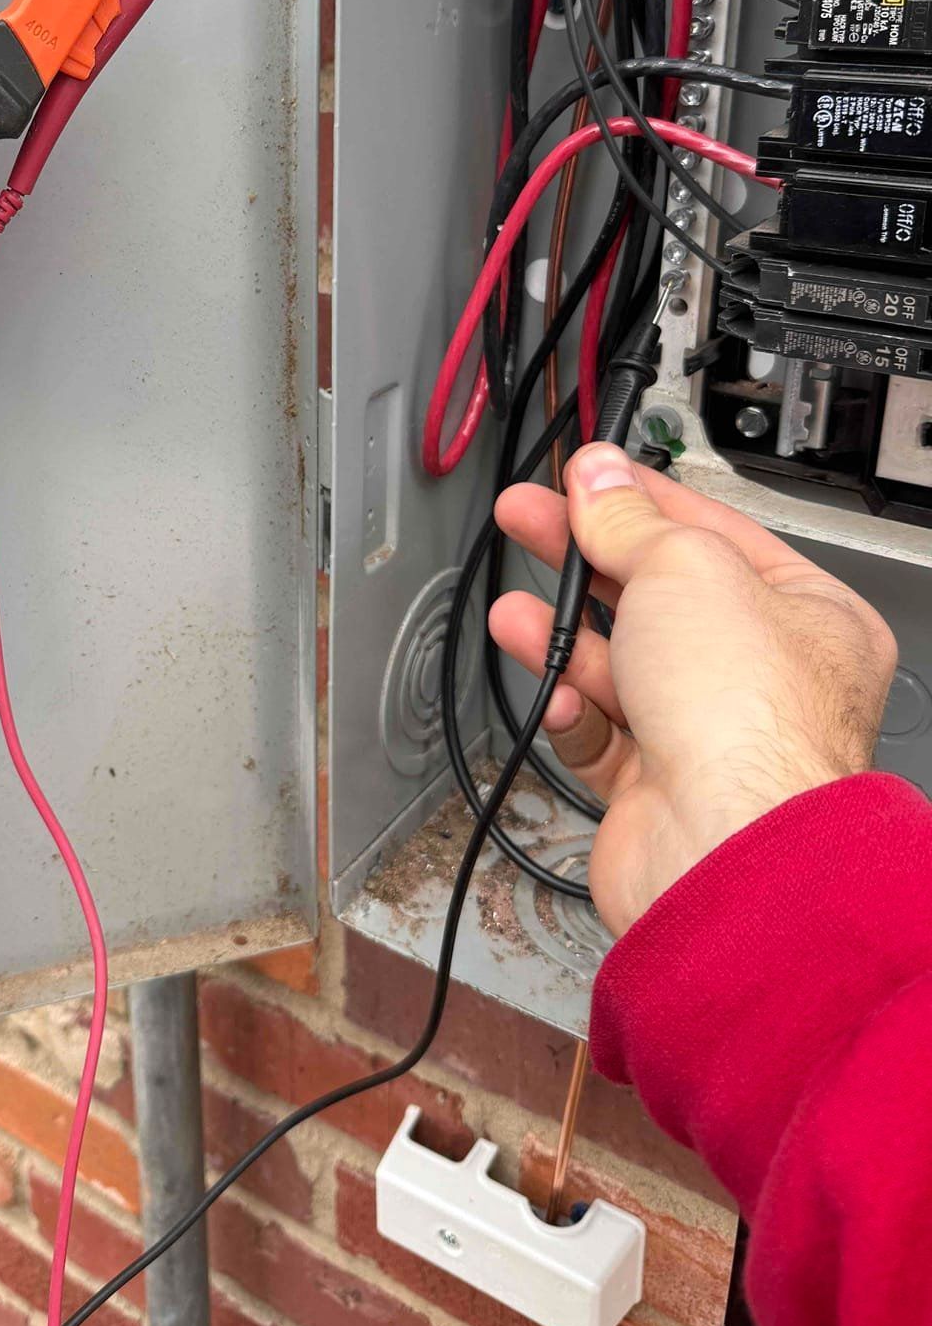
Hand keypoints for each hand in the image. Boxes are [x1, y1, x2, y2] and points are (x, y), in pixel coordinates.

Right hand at [490, 444, 896, 935]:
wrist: (721, 848)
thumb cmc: (749, 721)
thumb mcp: (682, 569)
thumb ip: (629, 521)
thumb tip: (599, 478)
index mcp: (807, 615)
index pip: (712, 533)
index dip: (639, 498)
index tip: (582, 477)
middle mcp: (765, 677)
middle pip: (657, 595)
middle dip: (585, 558)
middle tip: (528, 519)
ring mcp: (709, 733)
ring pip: (620, 666)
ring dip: (563, 636)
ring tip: (517, 611)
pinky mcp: (656, 787)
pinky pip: (599, 734)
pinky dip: (571, 710)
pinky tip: (559, 692)